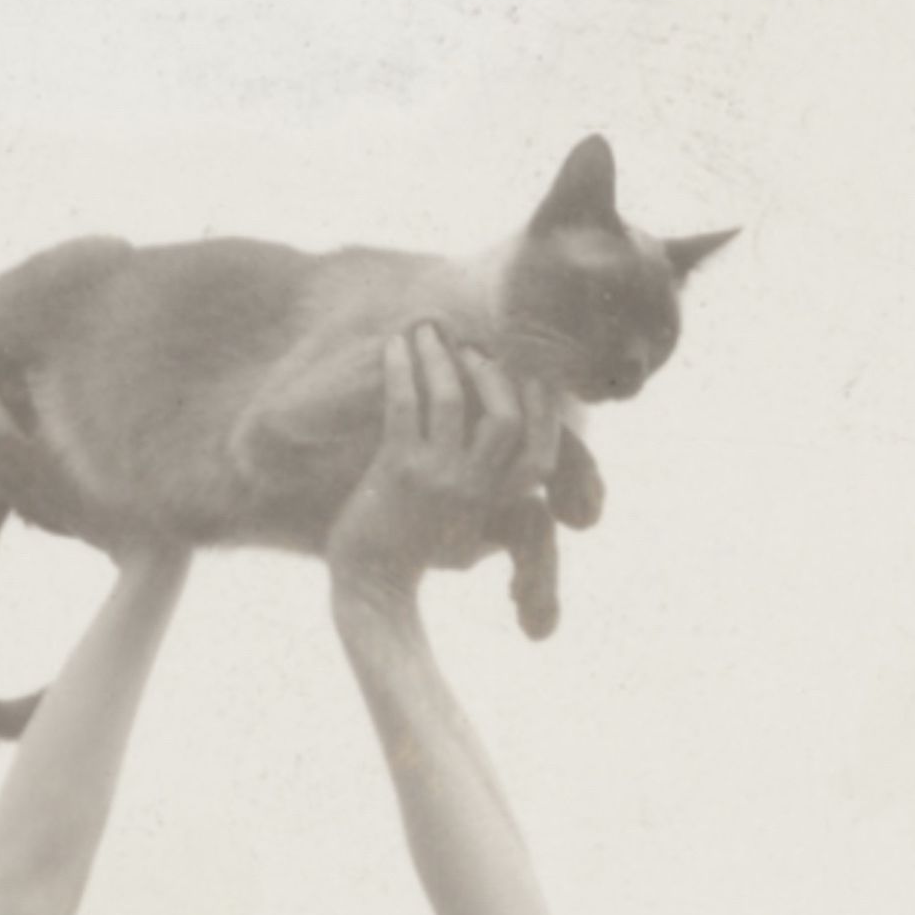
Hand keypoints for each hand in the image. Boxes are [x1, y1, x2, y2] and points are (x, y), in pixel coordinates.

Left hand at [326, 326, 557, 599]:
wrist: (372, 585)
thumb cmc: (418, 553)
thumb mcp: (472, 534)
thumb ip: (496, 501)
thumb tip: (515, 467)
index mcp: (497, 504)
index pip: (541, 454)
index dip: (542, 411)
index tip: (527, 374)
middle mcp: (473, 489)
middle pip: (506, 418)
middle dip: (492, 373)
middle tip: (470, 348)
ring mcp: (435, 478)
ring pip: (451, 400)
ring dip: (440, 357)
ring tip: (426, 329)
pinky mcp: (395, 471)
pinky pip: (404, 406)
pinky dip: (401, 369)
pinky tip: (395, 346)